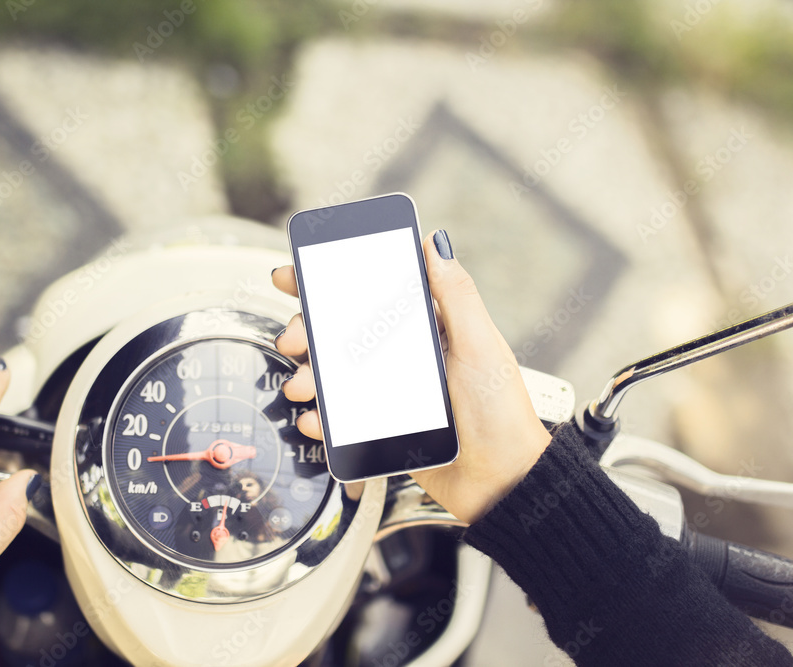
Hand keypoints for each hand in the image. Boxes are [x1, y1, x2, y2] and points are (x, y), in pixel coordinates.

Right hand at [272, 230, 551, 523]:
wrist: (501, 482)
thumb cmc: (501, 413)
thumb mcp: (480, 346)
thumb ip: (457, 296)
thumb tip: (436, 244)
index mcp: (425, 329)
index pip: (371, 295)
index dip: (330, 283)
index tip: (295, 276)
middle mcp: (402, 357)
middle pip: (340, 334)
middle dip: (306, 332)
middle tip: (292, 339)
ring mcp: (388, 393)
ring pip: (334, 376)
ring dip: (308, 376)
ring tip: (302, 386)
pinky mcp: (380, 429)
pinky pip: (340, 419)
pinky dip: (321, 418)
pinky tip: (316, 419)